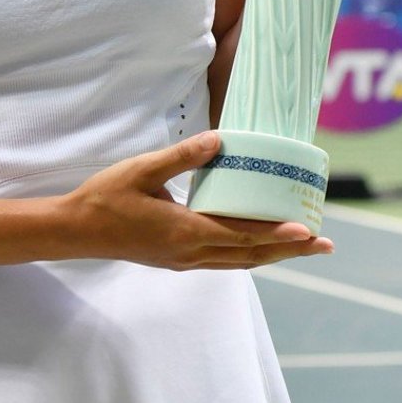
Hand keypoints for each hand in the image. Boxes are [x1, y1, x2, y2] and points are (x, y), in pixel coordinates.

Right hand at [65, 131, 333, 270]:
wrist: (76, 231)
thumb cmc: (106, 197)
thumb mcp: (142, 169)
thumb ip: (183, 156)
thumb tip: (221, 140)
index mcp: (185, 231)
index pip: (243, 235)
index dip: (278, 233)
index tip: (308, 231)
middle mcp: (190, 253)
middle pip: (251, 255)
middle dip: (291, 250)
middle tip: (325, 245)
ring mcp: (184, 260)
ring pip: (240, 262)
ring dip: (274, 254)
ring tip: (303, 246)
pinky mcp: (177, 260)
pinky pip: (224, 260)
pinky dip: (249, 254)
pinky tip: (258, 245)